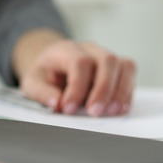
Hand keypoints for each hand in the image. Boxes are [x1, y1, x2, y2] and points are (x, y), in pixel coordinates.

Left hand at [13, 29, 135, 116]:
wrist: (54, 63)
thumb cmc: (46, 74)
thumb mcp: (32, 82)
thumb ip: (42, 93)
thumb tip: (57, 104)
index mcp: (66, 50)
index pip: (79, 62)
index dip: (77, 87)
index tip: (69, 109)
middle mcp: (89, 48)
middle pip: (106, 60)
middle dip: (103, 90)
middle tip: (94, 113)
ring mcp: (105, 55)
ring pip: (123, 65)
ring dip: (120, 91)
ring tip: (111, 112)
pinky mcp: (116, 65)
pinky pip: (129, 72)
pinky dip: (127, 91)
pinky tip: (119, 108)